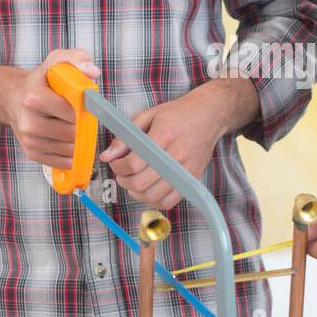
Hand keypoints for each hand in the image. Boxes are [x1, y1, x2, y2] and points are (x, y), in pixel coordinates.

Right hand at [4, 47, 100, 167]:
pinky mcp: (31, 153)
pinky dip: (70, 154)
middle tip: (81, 117)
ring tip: (72, 126)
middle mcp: (29, 122)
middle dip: (82, 126)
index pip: (72, 113)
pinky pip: (61, 161)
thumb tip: (93, 72)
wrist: (13, 98)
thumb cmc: (40, 81)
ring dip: (77, 140)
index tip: (85, 105)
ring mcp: (29, 140)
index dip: (84, 110)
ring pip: (69, 149)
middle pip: (72, 133)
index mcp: (34, 98)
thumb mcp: (56, 61)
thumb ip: (77, 59)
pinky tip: (68, 140)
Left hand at [99, 86, 225, 208]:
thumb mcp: (148, 116)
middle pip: (141, 183)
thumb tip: (107, 155)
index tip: (115, 162)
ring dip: (135, 192)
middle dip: (123, 181)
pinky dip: (154, 200)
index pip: (134, 163)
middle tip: (121, 173)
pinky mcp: (192, 180)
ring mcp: (185, 171)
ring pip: (152, 196)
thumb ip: (125, 137)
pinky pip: (169, 202)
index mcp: (163, 136)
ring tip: (133, 181)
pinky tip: (149, 189)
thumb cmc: (179, 114)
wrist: (209, 116)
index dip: (118, 166)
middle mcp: (176, 156)